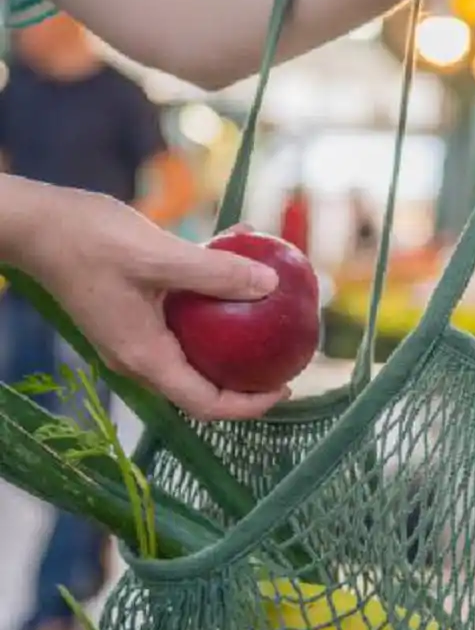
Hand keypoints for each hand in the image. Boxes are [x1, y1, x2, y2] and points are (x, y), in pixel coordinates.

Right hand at [21, 188, 287, 419]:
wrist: (33, 224)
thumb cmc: (87, 240)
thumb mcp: (159, 255)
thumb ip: (216, 273)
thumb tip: (270, 284)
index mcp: (146, 357)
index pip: (207, 403)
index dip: (250, 404)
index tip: (285, 388)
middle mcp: (140, 356)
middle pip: (204, 384)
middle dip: (247, 376)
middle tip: (283, 355)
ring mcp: (134, 336)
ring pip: (195, 349)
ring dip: (232, 333)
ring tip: (269, 308)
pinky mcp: (132, 312)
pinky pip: (182, 318)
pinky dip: (210, 298)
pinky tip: (235, 256)